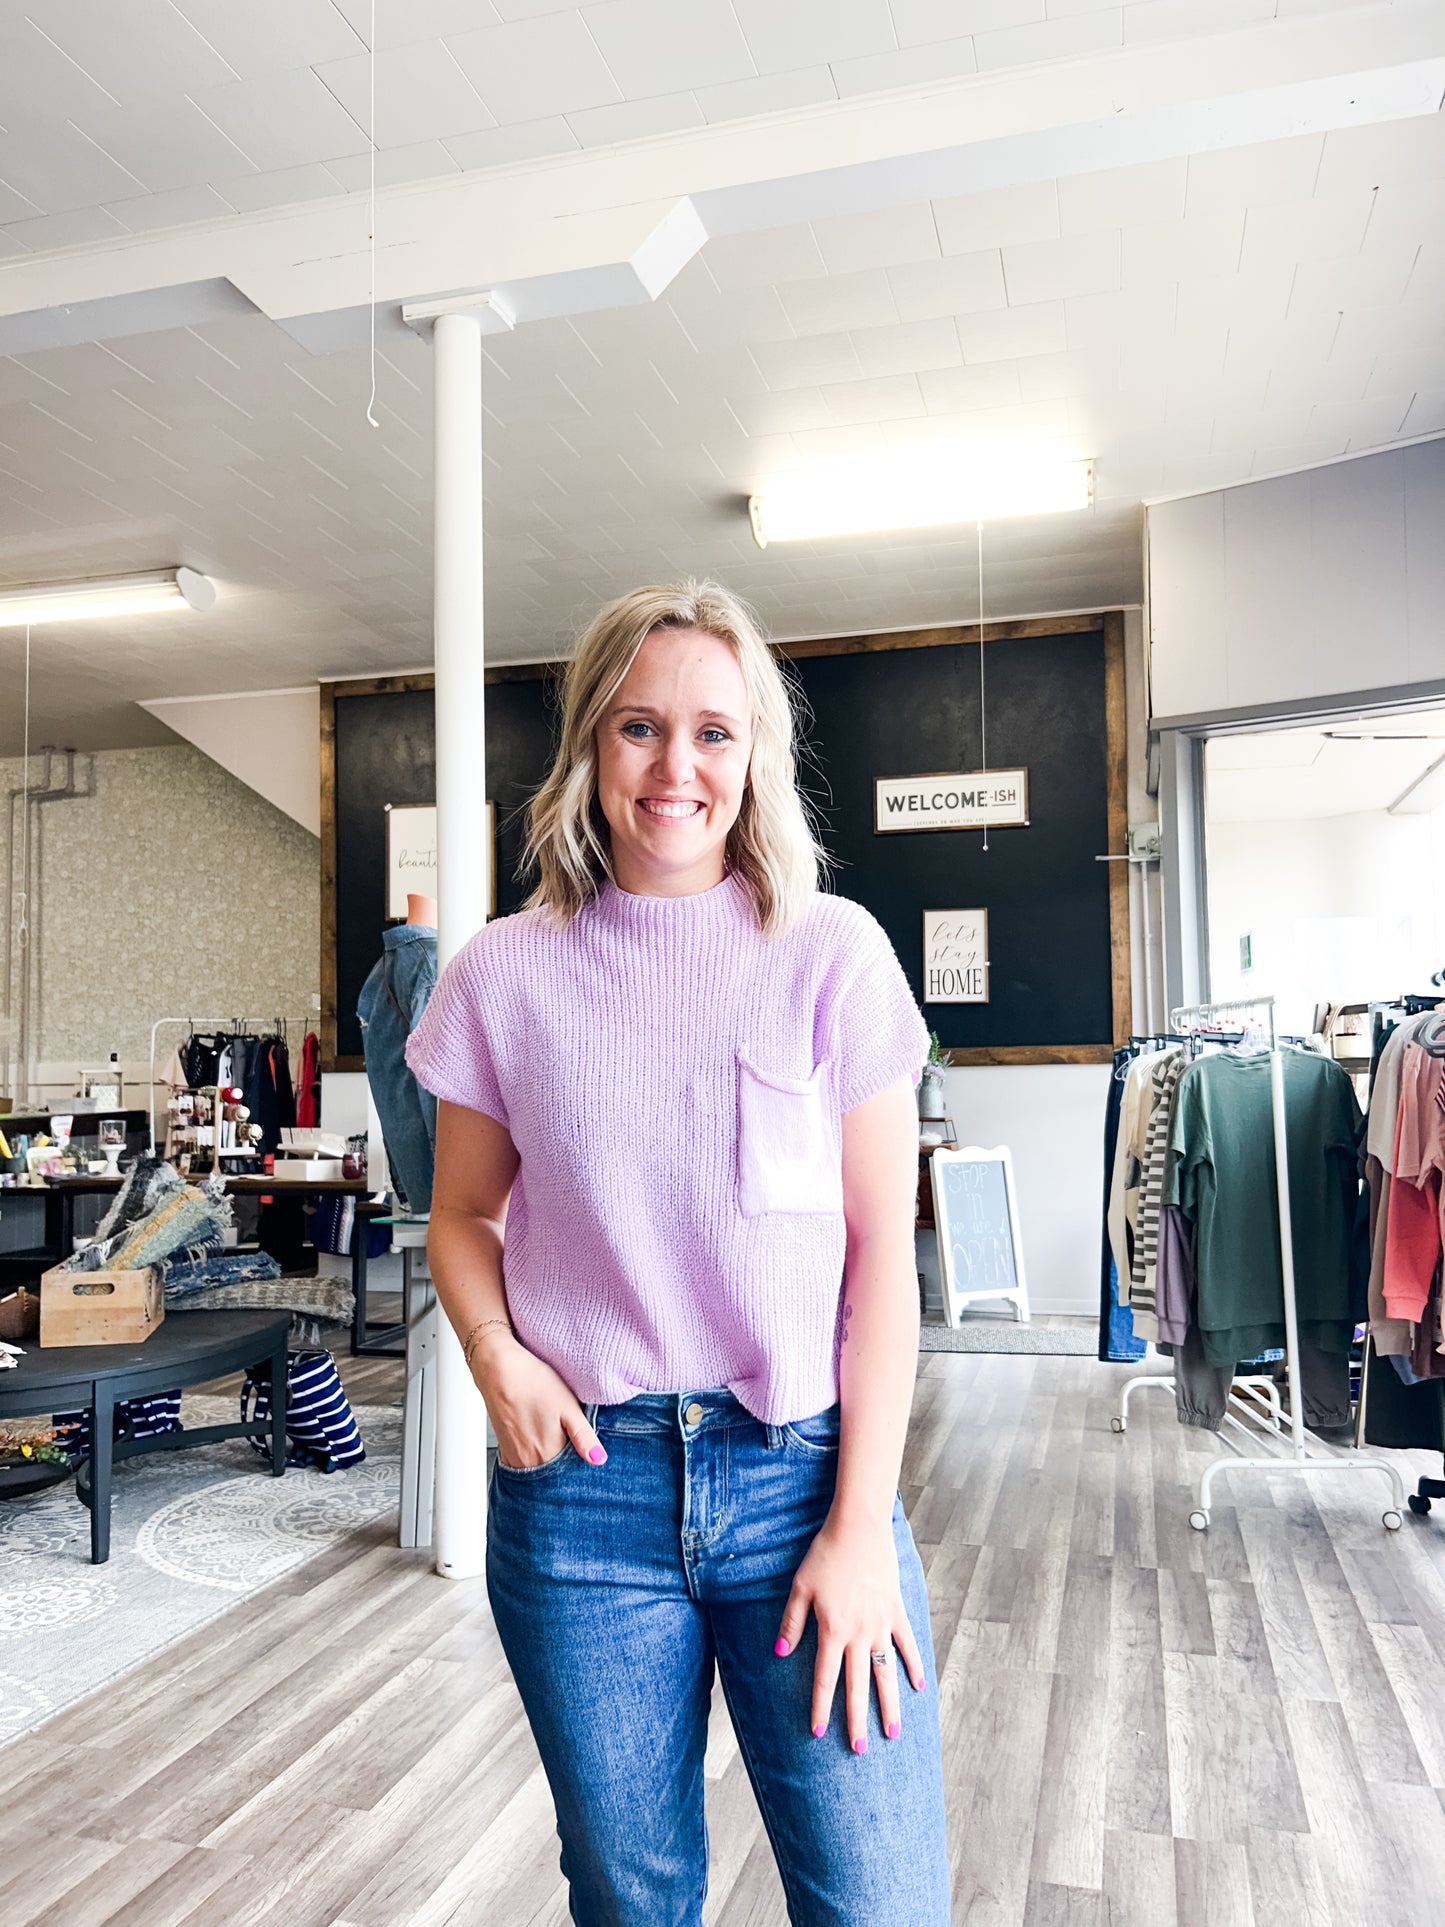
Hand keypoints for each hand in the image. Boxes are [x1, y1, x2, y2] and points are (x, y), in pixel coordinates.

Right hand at [468, 1329, 605, 1470]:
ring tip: (552, 1433)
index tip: (584, 1447)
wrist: (499, 1370)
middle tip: (567, 1435)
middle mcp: (528, 1461)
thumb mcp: (568, 1407)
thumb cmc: (533, 1383)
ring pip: (539, 1467)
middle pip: (554, 1472)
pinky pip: (523, 1462)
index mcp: (548, 1454)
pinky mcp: (504, 1448)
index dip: (581, 1461)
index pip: (571, 1471)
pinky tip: (537, 1435)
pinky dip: (533, 1455)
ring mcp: (514, 1457)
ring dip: (549, 1458)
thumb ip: (584, 1437)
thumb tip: (599, 1460)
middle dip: (565, 1462)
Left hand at [774, 1516, 924, 1752]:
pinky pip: (907, 1645)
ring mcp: (881, 1624)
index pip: (825, 1679)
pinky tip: (918, 1688)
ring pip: (886, 1674)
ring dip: (890, 1705)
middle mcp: (859, 1634)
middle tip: (857, 1750)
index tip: (817, 1732)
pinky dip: (914, 1666)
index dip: (820, 1707)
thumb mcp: (800, 1587)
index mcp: (832, 1630)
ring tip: (892, 1734)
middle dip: (856, 1720)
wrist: (860, 1528)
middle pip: (858, 1686)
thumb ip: (791, 1622)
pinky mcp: (897, 1612)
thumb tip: (780, 1654)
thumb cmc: (825, 1554)